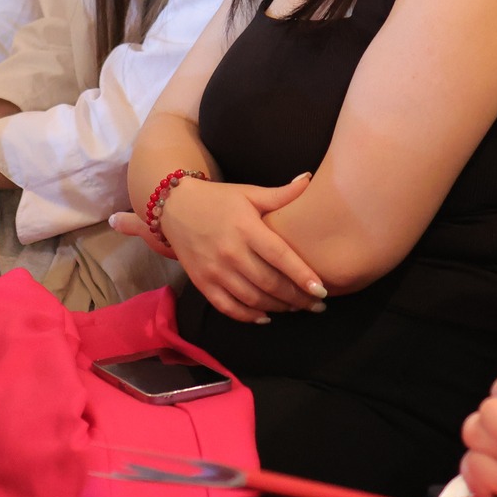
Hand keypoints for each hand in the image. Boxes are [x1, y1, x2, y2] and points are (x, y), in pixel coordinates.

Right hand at [111, 175, 324, 323]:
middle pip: (270, 283)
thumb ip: (281, 194)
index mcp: (246, 228)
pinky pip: (228, 307)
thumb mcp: (249, 193)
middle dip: (297, 298)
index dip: (302, 275)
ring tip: (297, 308)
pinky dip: (248, 316)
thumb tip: (309, 180)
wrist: (174, 207)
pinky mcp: (202, 283)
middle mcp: (230, 252)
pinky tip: (265, 316)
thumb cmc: (219, 200)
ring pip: (252, 298)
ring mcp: (214, 270)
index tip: (322, 290)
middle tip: (318, 305)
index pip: (280, 256)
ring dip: (278, 307)